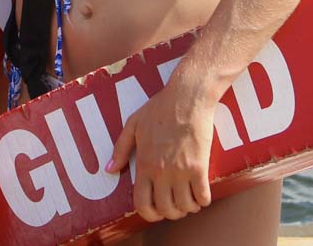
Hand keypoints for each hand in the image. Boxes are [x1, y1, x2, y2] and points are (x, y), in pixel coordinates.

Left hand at [106, 81, 216, 222]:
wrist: (187, 97)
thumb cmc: (159, 108)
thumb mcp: (133, 124)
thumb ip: (120, 149)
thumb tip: (109, 170)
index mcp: (143, 163)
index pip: (142, 203)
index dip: (149, 214)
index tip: (156, 211)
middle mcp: (161, 171)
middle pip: (165, 210)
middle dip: (170, 213)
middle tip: (175, 204)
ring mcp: (181, 171)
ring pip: (185, 207)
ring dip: (188, 208)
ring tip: (189, 199)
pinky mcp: (199, 167)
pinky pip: (202, 196)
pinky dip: (203, 200)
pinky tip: (201, 194)